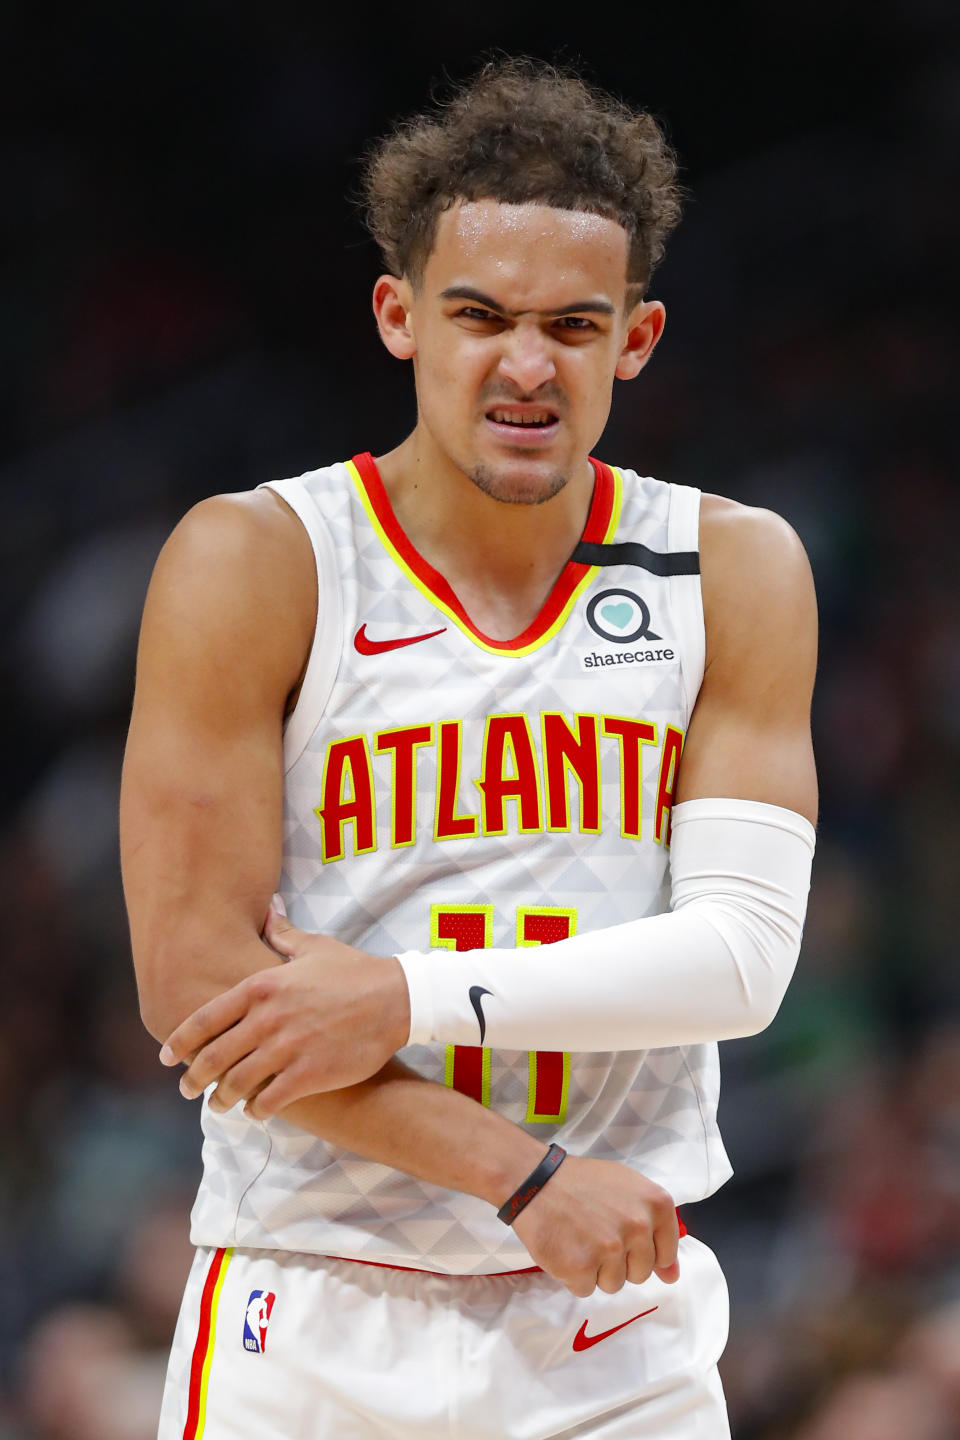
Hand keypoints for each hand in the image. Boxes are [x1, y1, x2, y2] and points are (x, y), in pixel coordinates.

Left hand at [158, 906, 410, 1116]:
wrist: (395, 999)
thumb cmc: (354, 971)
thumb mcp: (315, 947)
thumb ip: (283, 933)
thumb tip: (269, 909)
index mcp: (262, 986)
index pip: (206, 1018)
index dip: (181, 1041)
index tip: (166, 1058)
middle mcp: (268, 1018)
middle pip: (215, 1056)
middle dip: (195, 1078)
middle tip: (187, 1090)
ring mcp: (288, 1047)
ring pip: (238, 1082)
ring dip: (222, 1099)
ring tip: (219, 1106)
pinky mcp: (309, 1073)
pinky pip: (270, 1099)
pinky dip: (257, 1109)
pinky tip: (256, 1111)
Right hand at [511, 1155, 679, 1296]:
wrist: (535, 1180)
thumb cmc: (583, 1184)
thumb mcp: (628, 1191)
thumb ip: (656, 1231)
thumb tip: (671, 1277)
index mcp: (657, 1204)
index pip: (666, 1253)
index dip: (642, 1250)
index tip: (624, 1238)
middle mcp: (638, 1226)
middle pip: (640, 1273)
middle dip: (619, 1261)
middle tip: (596, 1233)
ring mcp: (610, 1248)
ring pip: (614, 1284)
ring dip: (596, 1270)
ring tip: (580, 1238)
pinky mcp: (581, 1267)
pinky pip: (585, 1289)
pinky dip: (573, 1275)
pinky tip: (565, 1247)